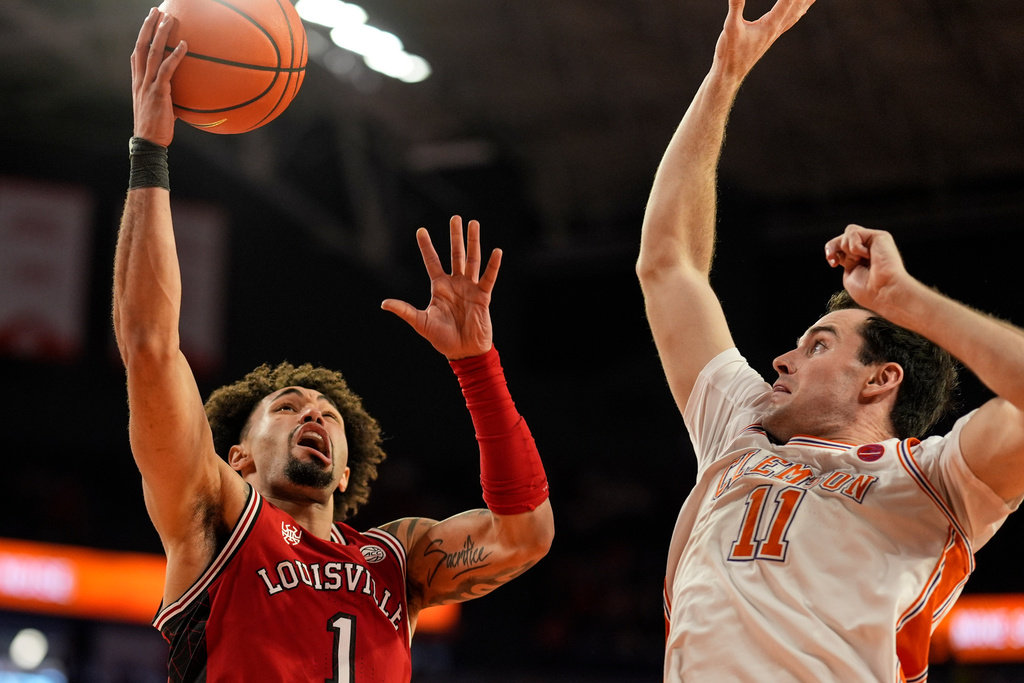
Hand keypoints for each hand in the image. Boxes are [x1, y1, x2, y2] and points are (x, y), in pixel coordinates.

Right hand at [131, 8, 186, 145]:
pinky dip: (175, 55)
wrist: (149, 142)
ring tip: (169, 19)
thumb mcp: (159, 108)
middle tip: (156, 11)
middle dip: (148, 27)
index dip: (142, 37)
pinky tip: (184, 44)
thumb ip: (166, 97)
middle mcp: (140, 80)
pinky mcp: (158, 92)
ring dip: (161, 34)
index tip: (148, 23)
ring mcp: (148, 85)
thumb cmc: (156, 128)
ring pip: (153, 53)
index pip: (137, 54)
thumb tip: (182, 96)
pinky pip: (167, 69)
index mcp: (138, 82)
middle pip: (142, 46)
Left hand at [382, 216, 501, 359]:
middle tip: (456, 217)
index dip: (427, 246)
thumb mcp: (421, 323)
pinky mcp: (483, 297)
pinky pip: (488, 278)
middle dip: (455, 236)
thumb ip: (405, 311)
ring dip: (473, 242)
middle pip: (455, 254)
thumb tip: (384, 303)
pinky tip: (496, 251)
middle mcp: (455, 284)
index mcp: (440, 287)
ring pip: (472, 260)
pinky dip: (492, 266)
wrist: (464, 352)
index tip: (421, 230)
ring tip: (474, 224)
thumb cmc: (442, 339)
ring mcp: (470, 288)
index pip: (432, 261)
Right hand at [713, 0, 815, 81]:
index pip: (788, 1)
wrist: (731, 74)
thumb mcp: (730, 28)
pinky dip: (799, 11)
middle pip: (798, 6)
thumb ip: (736, 7)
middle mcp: (777, 29)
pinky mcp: (772, 36)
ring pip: (798, 13)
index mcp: (770, 25)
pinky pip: (791, 20)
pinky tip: (802, 9)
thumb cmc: (730, 53)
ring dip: (807, 1)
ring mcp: (776, 33)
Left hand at [824, 224, 913, 313]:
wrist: (883, 291)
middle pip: (843, 237)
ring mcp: (873, 242)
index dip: (831, 251)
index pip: (839, 246)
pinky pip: (854, 232)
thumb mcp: (849, 274)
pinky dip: (855, 246)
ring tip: (858, 259)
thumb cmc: (867, 290)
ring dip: (847, 247)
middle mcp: (867, 250)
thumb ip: (844, 258)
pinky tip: (867, 256)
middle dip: (833, 246)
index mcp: (858, 260)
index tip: (833, 263)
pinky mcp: (880, 236)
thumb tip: (841, 249)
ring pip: (849, 231)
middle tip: (834, 260)